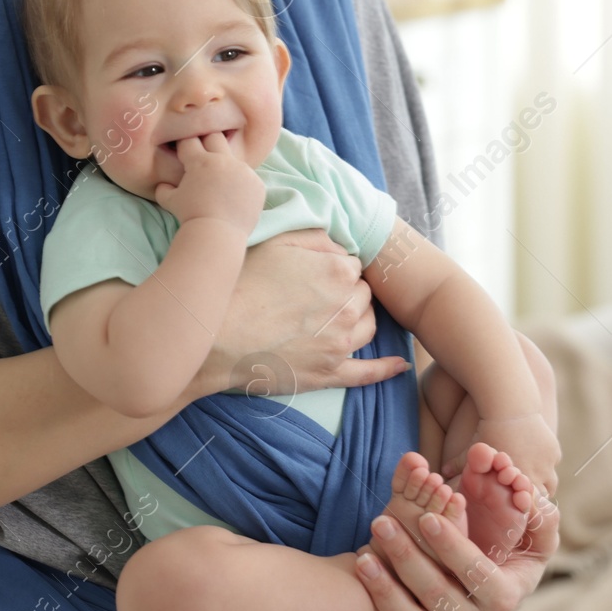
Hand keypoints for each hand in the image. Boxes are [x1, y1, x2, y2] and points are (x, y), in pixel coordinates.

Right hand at [153, 132, 264, 230]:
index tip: (185, 151)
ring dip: (226, 165)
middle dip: (207, 142)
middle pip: (215, 138)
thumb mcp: (170, 202)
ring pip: (234, 159)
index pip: (190, 141)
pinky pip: (248, 177)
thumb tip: (162, 185)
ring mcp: (243, 170)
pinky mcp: (257, 183)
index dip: (185, 145)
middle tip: (203, 156)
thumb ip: (164, 190)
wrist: (217, 234)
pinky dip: (241, 183)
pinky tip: (235, 195)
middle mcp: (224, 160)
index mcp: (200, 161)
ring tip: (221, 180)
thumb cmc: (190, 216)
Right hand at [179, 229, 411, 405]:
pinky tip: (399, 366)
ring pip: (368, 326)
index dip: (332, 267)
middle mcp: (347, 308)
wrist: (212, 337)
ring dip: (359, 318)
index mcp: (338, 272)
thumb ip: (316, 236)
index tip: (311, 272)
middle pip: (362, 295)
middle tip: (315, 295)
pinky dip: (385, 369)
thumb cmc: (239, 284)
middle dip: (346, 292)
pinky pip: (367, 373)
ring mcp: (340, 345)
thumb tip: (338, 245)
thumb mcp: (275, 240)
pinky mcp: (329, 374)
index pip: (352, 265)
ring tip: (338, 316)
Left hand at [323, 487, 559, 610]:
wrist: (496, 582)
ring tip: (362, 557)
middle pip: (438, 594)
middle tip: (382, 522)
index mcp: (504, 596)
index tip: (427, 518)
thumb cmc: (516, 549)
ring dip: (384, 591)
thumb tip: (530, 496)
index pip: (478, 573)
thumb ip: (539, 514)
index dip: (453, 547)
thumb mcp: (538, 532)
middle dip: (408, 558)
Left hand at [445, 413, 560, 500]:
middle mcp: (537, 477)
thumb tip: (441, 474)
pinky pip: (553, 463)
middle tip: (524, 499)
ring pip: (551, 483)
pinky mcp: (554, 449)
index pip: (526, 509)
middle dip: (534, 500)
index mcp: (516, 482)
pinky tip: (536, 458)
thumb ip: (458, 466)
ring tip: (532, 480)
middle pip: (542, 499)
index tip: (513, 509)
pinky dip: (546, 464)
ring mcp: (548, 463)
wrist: (510, 405)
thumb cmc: (487, 429)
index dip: (520, 509)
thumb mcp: (470, 451)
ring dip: (542, 483)